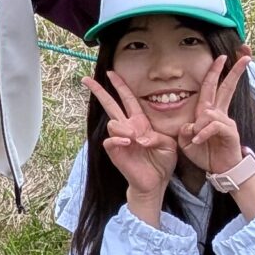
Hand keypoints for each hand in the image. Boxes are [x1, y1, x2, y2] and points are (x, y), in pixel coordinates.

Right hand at [84, 71, 179, 204]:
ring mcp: (119, 139)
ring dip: (123, 127)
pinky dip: (118, 139)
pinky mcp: (115, 151)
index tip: (111, 73)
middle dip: (99, 91)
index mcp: (140, 122)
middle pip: (110, 104)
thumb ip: (157, 136)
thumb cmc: (162, 161)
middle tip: (86, 79)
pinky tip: (128, 142)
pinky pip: (110, 140)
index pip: (128, 99)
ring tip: (134, 138)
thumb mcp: (169, 144)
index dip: (120, 86)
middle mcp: (127, 128)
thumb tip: (141, 137)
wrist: (155, 181)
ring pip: (112, 123)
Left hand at [176, 55, 251, 176]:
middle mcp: (220, 114)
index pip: (212, 87)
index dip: (216, 72)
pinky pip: (213, 126)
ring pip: (209, 113)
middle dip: (233, 72)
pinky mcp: (230, 132)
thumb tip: (190, 124)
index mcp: (209, 112)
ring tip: (196, 140)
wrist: (220, 169)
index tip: (222, 57)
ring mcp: (227, 122)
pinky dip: (203, 133)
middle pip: (226, 88)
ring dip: (198, 126)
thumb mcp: (187, 141)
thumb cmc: (204, 154)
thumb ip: (185, 130)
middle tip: (244, 57)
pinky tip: (198, 141)